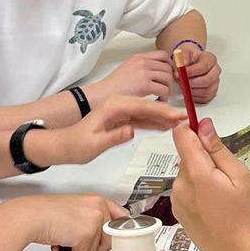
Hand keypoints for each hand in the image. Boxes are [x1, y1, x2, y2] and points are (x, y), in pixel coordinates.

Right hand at [14, 194, 122, 250]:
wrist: (31, 216)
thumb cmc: (46, 213)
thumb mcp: (76, 210)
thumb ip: (92, 219)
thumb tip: (105, 238)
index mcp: (98, 201)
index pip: (122, 218)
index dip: (119, 232)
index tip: (119, 240)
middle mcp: (99, 209)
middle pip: (110, 240)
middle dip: (92, 247)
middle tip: (74, 241)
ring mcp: (94, 221)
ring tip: (63, 240)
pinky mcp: (86, 235)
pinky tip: (59, 246)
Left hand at [48, 96, 183, 164]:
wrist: (63, 146)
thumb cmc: (76, 145)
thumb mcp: (94, 144)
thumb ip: (114, 137)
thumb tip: (132, 130)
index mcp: (113, 106)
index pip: (143, 105)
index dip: (162, 110)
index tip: (177, 115)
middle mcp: (118, 104)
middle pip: (148, 106)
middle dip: (167, 111)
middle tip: (186, 118)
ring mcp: (120, 111)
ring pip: (146, 112)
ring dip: (162, 117)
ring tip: (181, 123)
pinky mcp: (121, 119)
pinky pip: (141, 120)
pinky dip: (153, 123)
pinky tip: (165, 126)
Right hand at [90, 50, 174, 103]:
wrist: (102, 94)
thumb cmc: (114, 87)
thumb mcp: (129, 69)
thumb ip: (143, 68)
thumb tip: (160, 73)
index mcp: (139, 57)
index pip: (163, 55)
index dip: (170, 65)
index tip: (169, 75)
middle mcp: (142, 62)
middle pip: (168, 67)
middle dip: (170, 80)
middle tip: (165, 89)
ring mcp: (144, 72)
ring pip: (168, 78)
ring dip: (168, 89)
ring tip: (161, 97)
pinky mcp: (144, 85)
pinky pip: (164, 90)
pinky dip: (164, 97)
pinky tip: (158, 101)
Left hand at [171, 119, 249, 250]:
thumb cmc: (249, 217)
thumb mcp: (242, 176)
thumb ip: (219, 149)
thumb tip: (203, 126)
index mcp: (196, 173)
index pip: (181, 136)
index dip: (193, 128)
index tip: (209, 134)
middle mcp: (180, 185)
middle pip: (187, 156)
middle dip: (205, 158)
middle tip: (230, 176)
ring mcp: (177, 201)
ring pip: (187, 174)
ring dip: (203, 176)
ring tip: (226, 195)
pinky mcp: (179, 214)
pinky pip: (186, 191)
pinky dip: (199, 192)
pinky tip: (217, 207)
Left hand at [172, 43, 220, 103]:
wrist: (189, 65)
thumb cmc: (187, 60)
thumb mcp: (183, 54)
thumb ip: (183, 57)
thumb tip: (183, 63)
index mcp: (210, 59)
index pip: (204, 67)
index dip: (191, 72)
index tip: (180, 74)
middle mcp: (215, 70)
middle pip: (208, 80)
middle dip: (192, 83)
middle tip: (182, 82)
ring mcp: (215, 82)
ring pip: (206, 91)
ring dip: (192, 90)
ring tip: (183, 85)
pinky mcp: (212, 92)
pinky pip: (205, 98)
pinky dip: (195, 96)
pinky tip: (188, 90)